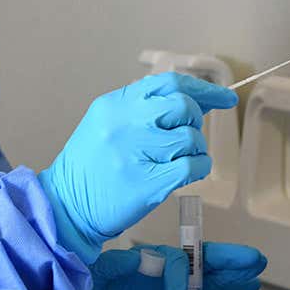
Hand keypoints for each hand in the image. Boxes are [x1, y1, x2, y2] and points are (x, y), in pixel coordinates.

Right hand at [38, 72, 237, 262]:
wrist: (66, 206)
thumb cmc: (90, 165)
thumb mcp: (108, 123)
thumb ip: (146, 108)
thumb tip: (199, 100)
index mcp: (115, 104)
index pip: (169, 83)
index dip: (202, 89)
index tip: (223, 98)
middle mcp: (126, 123)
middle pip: (183, 106)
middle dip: (194, 120)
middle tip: (186, 135)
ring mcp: (137, 153)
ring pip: (190, 138)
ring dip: (194, 149)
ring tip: (178, 159)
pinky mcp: (148, 183)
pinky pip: (192, 166)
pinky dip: (198, 168)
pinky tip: (185, 172)